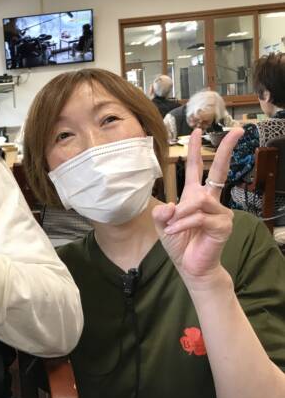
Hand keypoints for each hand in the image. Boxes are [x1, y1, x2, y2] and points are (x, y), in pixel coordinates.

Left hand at [152, 128, 243, 289]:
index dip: (196, 150)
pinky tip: (176, 231)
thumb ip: (161, 213)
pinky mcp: (222, 225)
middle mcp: (210, 200)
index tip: (198, 132)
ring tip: (173, 227)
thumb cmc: (179, 243)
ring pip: (197, 200)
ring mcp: (219, 212)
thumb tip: (169, 206)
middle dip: (226, 149)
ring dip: (180, 214)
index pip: (197, 168)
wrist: (190, 267)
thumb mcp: (163, 225)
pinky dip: (182, 224)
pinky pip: (198, 217)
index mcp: (194, 196)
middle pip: (220, 170)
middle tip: (236, 130)